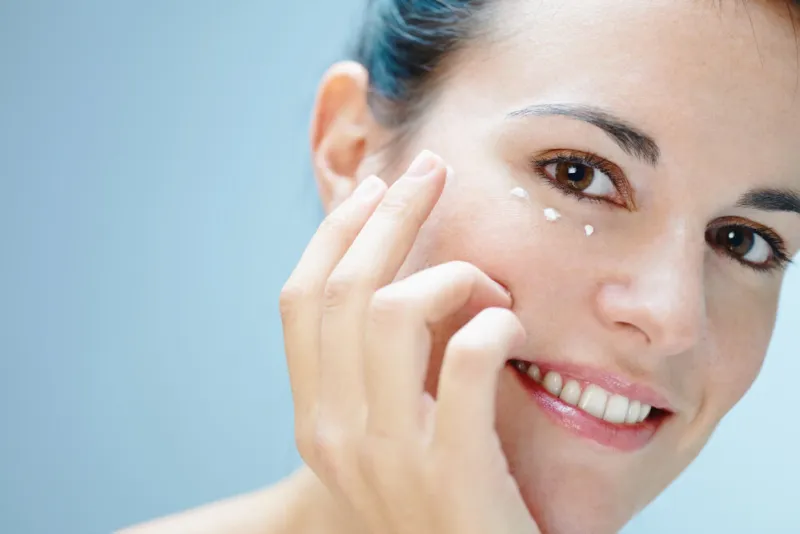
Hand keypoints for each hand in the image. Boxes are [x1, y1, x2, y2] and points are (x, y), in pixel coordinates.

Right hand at [280, 150, 539, 533]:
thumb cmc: (438, 503)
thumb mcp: (384, 437)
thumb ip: (376, 371)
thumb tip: (399, 278)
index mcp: (313, 419)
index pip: (300, 301)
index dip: (335, 234)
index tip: (374, 189)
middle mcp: (335, 433)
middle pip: (346, 288)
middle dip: (392, 214)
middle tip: (433, 171)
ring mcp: (389, 455)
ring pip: (392, 310)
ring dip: (451, 275)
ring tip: (489, 287)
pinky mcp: (453, 472)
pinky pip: (466, 358)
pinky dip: (491, 324)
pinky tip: (510, 327)